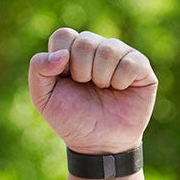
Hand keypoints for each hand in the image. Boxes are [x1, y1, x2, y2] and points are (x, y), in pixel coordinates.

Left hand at [28, 28, 157, 154]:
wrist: (99, 144)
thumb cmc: (72, 119)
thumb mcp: (43, 98)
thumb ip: (38, 69)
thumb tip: (62, 53)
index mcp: (71, 52)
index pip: (63, 36)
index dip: (62, 60)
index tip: (67, 80)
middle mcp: (96, 48)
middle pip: (85, 41)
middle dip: (81, 71)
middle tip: (86, 88)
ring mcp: (120, 55)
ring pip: (108, 49)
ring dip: (101, 77)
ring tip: (104, 90)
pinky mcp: (141, 67)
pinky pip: (130, 62)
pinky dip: (121, 81)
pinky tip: (120, 90)